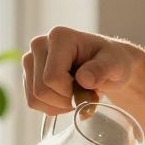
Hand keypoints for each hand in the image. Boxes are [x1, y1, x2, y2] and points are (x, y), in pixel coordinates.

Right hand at [22, 26, 138, 114]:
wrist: (108, 65)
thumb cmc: (114, 62)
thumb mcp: (116, 64)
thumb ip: (102, 69)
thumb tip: (84, 78)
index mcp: (59, 37)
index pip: (52, 78)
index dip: (70, 92)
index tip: (89, 88)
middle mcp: (39, 44)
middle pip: (41, 90)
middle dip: (65, 100)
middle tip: (84, 94)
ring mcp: (31, 59)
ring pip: (34, 98)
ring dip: (58, 105)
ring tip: (76, 94)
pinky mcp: (29, 73)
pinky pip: (32, 102)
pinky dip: (51, 107)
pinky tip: (66, 97)